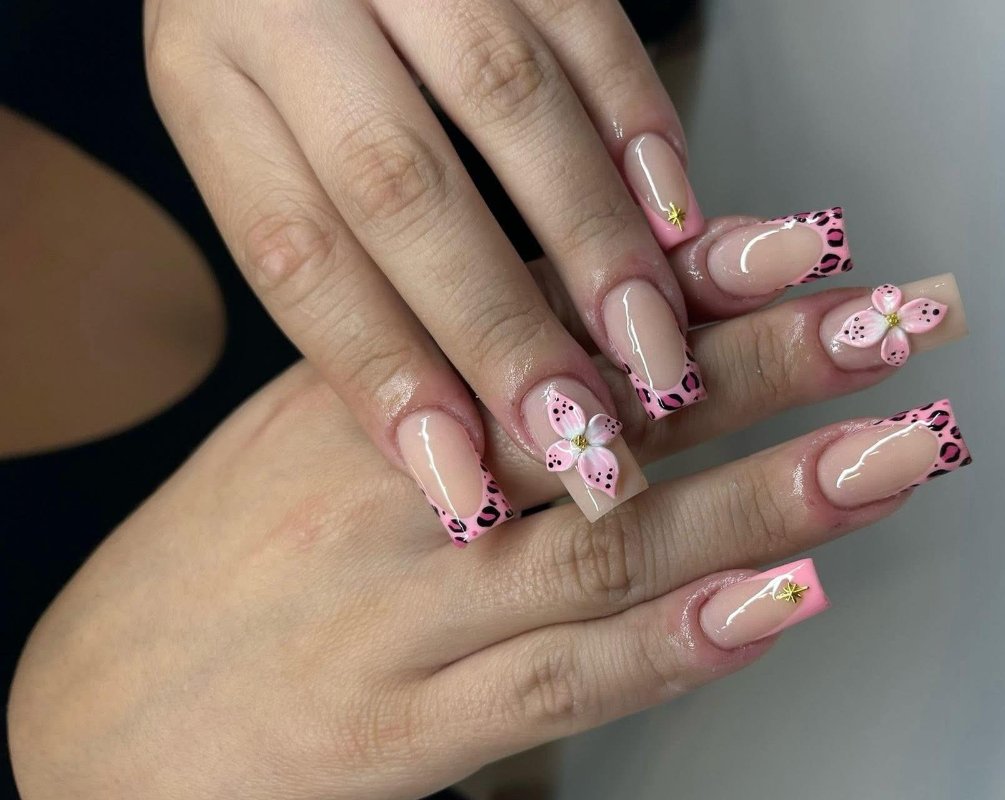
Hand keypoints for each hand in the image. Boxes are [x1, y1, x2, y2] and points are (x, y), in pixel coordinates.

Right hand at [8, 281, 971, 798]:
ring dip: (769, 493)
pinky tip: (782, 604)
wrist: (93, 727)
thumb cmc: (227, 571)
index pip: (559, 313)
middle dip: (776, 359)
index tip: (811, 242)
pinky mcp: (405, 732)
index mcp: (382, 394)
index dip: (697, 276)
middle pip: (613, 411)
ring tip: (896, 450)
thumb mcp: (318, 441)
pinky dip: (682, 641)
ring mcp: (410, 614)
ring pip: (617, 543)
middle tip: (904, 318)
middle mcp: (407, 487)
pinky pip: (566, 680)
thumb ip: (454, 387)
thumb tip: (596, 331)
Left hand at [145, 0, 714, 524]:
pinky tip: (678, 218)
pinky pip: (585, 22)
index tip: (460, 481)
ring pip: (505, 103)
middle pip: (400, 188)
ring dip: (593, 241)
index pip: (297, 252)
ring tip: (651, 351)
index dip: (385, 377)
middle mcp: (290, 6)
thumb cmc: (285, 30)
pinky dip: (640, 128)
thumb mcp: (256, 127)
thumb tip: (449, 419)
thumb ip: (337, 246)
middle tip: (579, 436)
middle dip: (501, 329)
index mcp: (209, 79)